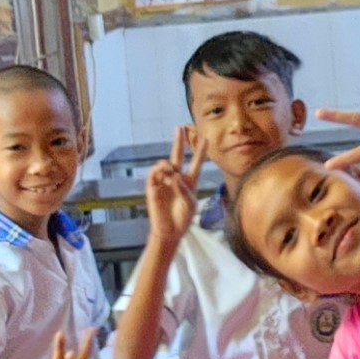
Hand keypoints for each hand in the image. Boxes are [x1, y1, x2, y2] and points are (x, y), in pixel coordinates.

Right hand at [143, 125, 206, 243]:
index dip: (200, 150)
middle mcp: (177, 178)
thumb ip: (184, 189)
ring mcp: (164, 182)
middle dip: (178, 141)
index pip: (196, 162)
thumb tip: (174, 175)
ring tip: (170, 169)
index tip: (205, 138)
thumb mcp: (190, 203)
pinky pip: (154, 174)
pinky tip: (164, 174)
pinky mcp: (153, 187)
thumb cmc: (183, 218)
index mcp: (190, 181)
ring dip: (168, 164)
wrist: (169, 231)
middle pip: (177, 155)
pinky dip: (160, 171)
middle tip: (179, 127)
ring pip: (165, 164)